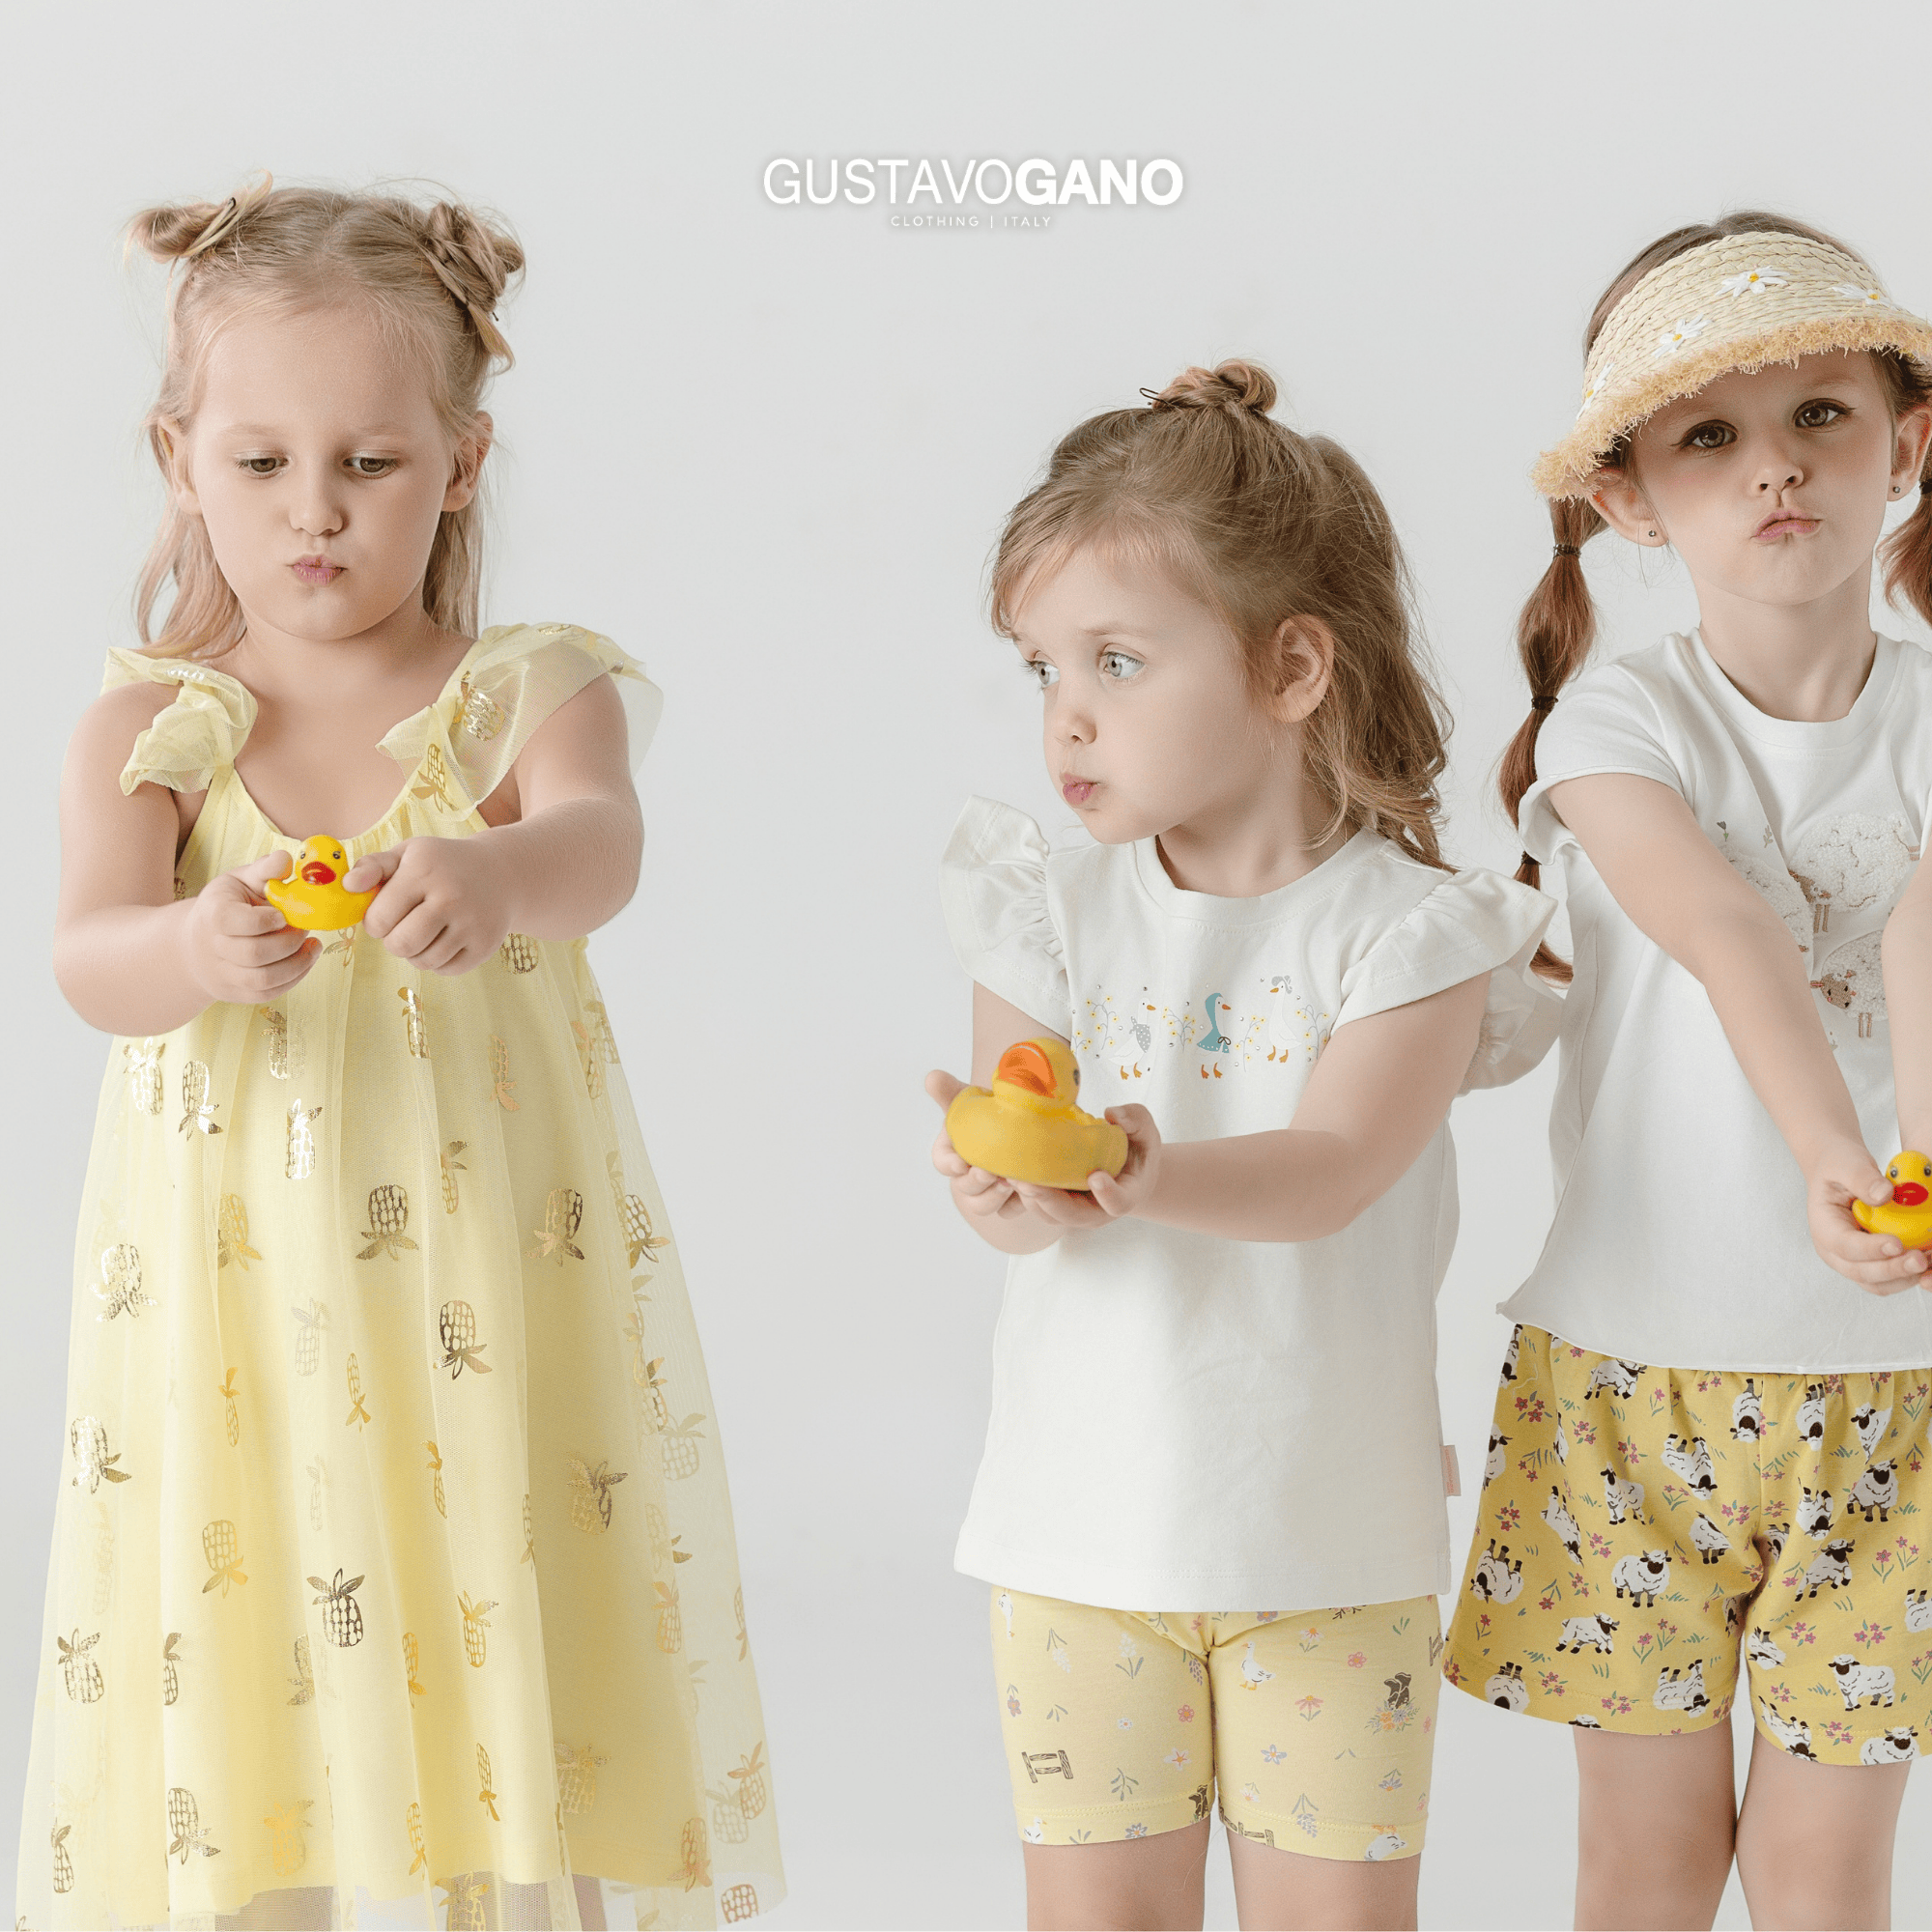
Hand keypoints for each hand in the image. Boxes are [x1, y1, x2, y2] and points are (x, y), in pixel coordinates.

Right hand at [178, 852, 317, 1003]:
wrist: (200, 941)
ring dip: (297, 964)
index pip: (234, 922)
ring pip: (262, 980)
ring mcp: (222, 974)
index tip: (284, 915)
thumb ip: (265, 870)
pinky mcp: (235, 993)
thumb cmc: (229, 904)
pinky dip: (294, 978)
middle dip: (288, 942)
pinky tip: (305, 959)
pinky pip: (268, 994)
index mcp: (212, 913)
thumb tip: (287, 859)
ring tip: (312, 946)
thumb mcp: (241, 880)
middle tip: (304, 928)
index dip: (264, 921)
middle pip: (253, 954)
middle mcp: (213, 947)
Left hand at [347, 838, 509, 973]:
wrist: (502, 873)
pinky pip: (445, 970)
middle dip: (393, 941)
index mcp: (424, 871)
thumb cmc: (443, 864)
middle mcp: (451, 897)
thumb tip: (348, 886)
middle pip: (400, 945)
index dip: (375, 921)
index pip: (378, 919)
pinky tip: (445, 940)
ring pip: (423, 961)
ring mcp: (472, 924)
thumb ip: (372, 866)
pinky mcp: (485, 945)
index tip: (388, 911)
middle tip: (404, 926)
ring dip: (415, 952)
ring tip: (425, 932)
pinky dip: (438, 961)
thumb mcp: (409, 854)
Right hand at [925, 1069, 1034, 1225]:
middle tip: (991, 1171)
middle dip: (976, 1181)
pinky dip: (1017, 1203)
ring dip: (994, 1196)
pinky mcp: (1009, 1202)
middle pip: (963, 1187)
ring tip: (1011, 1181)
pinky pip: (1009, 1210)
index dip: (950, 1164)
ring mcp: (987, 1191)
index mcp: (951, 1152)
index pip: (942, 1161)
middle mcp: (965, 1175)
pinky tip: (1028, 1191)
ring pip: (982, 1205)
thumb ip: (950, 1091)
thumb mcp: (972, 1100)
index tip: (961, 1161)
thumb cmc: (990, 1112)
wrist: (1022, 1124)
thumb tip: (932, 1077)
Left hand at [1012, 1104, 1160, 1227]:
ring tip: (1010, 1176)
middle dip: (1049, 1200)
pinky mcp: (1057, 1206)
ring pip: (1050, 1214)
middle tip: (1026, 1182)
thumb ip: (1135, 1120)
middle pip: (1073, 1216)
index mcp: (1126, 1195)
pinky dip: (1022, 1195)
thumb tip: (1113, 1114)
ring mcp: (1076, 1212)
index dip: (1107, 1194)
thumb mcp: (1145, 1131)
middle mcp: (1099, 1211)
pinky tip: (1008, 1174)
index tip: (1096, 1176)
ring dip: (1029, 1199)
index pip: (1118, 1202)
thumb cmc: (1136, 1149)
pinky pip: (1038, 1207)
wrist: (1126, 1169)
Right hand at [1807, 1138, 1931, 1293]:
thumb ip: (1862, 1178)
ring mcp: (1851, 1259)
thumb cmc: (1838, 1166)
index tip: (1896, 1243)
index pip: (1844, 1245)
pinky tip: (1924, 1259)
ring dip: (1903, 1276)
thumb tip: (1884, 1194)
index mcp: (1823, 1225)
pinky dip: (1907, 1275)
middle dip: (1892, 1269)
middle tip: (1919, 1259)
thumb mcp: (1845, 1163)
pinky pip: (1889, 1279)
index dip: (1870, 1249)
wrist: (1837, 1169)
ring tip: (1926, 1259)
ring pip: (1877, 1283)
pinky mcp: (1870, 1262)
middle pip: (1861, 1271)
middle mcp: (1834, 1249)